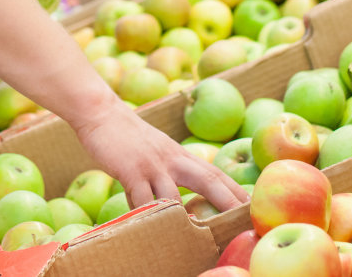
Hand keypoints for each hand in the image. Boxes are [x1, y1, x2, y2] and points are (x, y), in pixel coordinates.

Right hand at [71, 98, 247, 214]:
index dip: (234, 189)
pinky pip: (141, 200)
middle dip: (228, 200)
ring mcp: (152, 164)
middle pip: (208, 180)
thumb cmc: (127, 134)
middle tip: (243, 218)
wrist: (101, 112)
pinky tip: (146, 229)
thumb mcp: (157, 149)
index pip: (214, 172)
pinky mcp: (131, 170)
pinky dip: (145, 216)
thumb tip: (177, 197)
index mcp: (180, 154)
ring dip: (183, 218)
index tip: (250, 204)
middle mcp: (172, 158)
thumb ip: (169, 168)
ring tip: (194, 239)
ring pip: (174, 197)